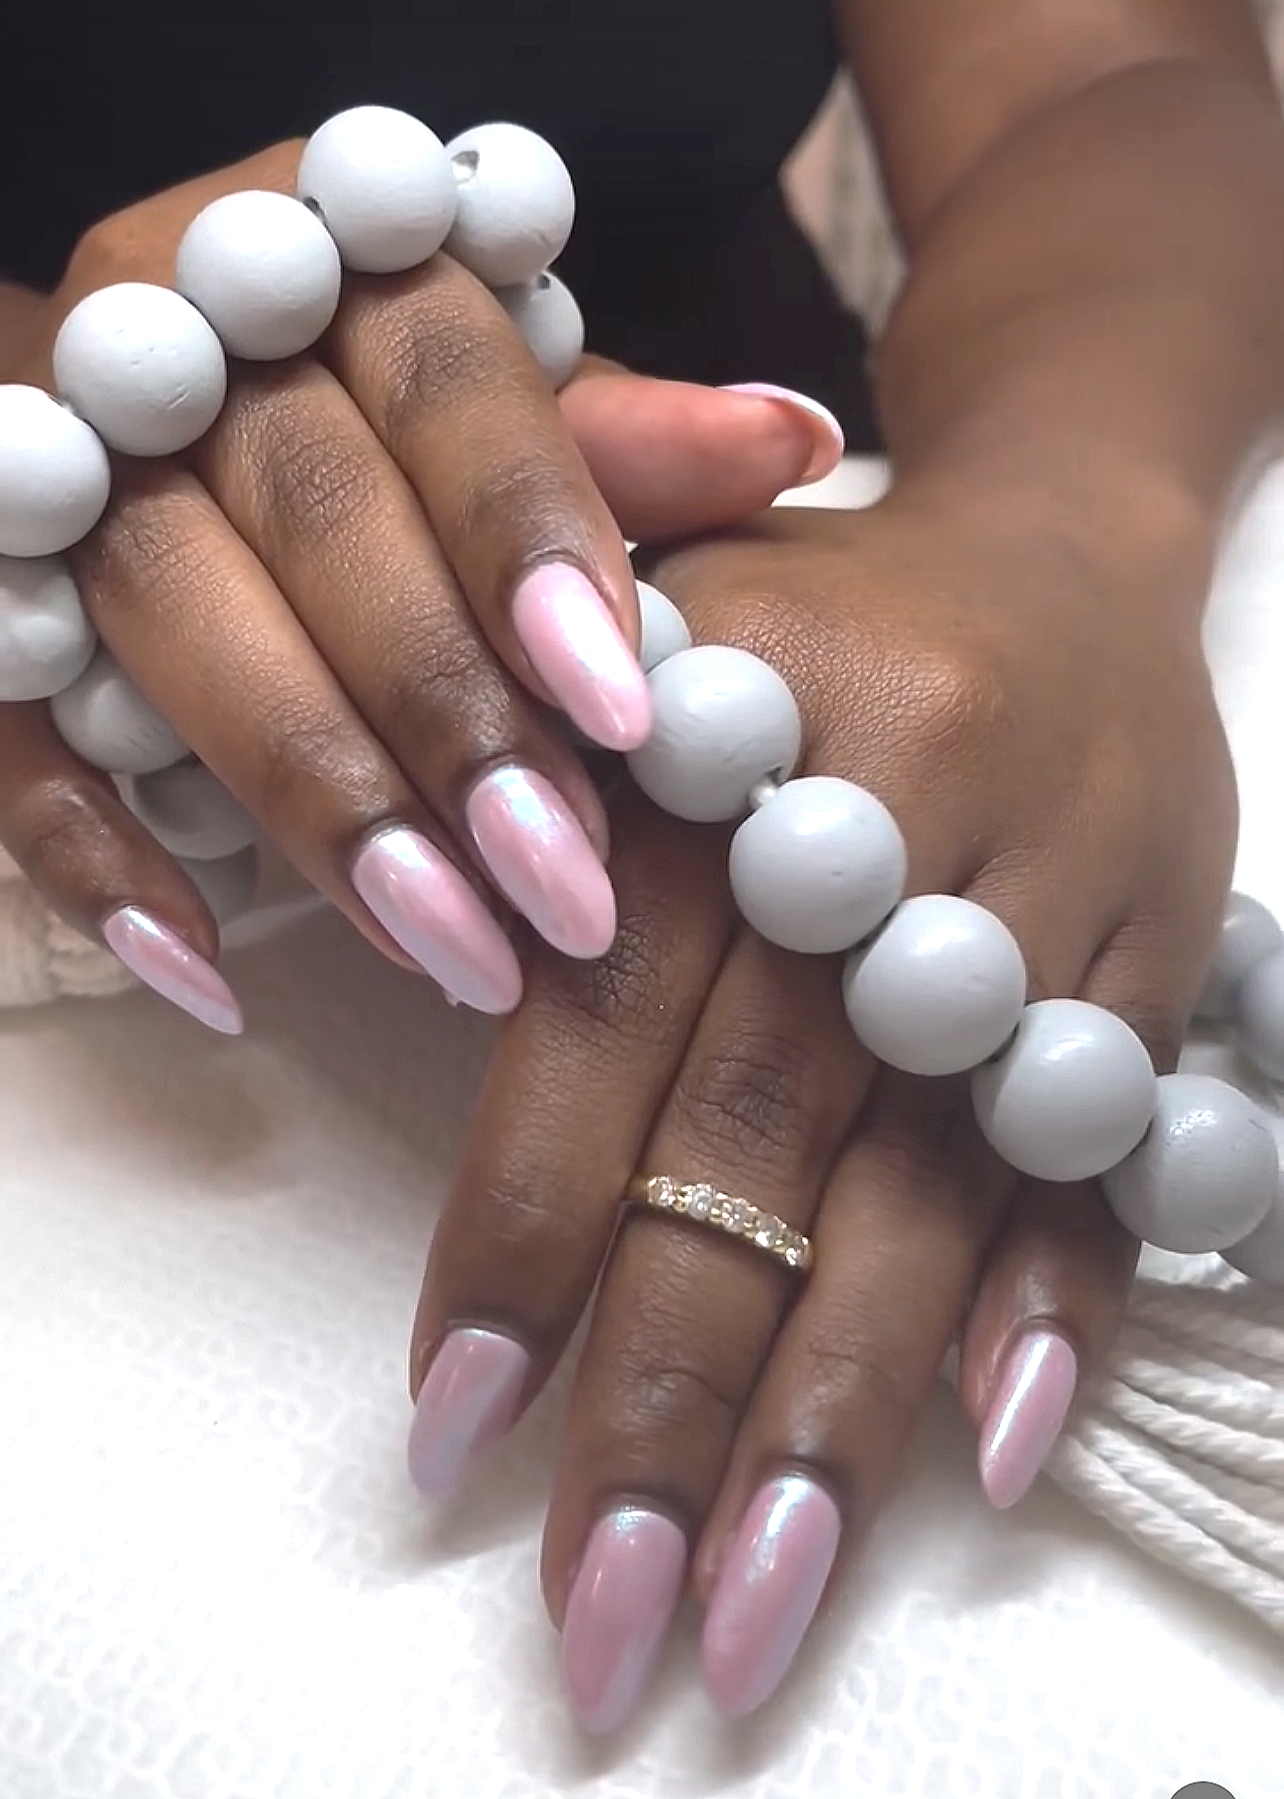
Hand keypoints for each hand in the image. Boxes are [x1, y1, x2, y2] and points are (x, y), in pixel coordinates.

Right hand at [0, 143, 839, 1027]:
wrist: (146, 397)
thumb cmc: (368, 422)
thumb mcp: (496, 413)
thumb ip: (616, 439)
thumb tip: (792, 438)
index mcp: (330, 256)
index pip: (442, 380)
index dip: (531, 537)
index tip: (624, 709)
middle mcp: (177, 336)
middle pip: (312, 514)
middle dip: (445, 714)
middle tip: (563, 885)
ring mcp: (56, 469)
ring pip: (172, 619)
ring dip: (318, 798)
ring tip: (454, 949)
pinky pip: (14, 733)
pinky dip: (100, 859)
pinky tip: (215, 974)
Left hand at [405, 486, 1235, 1725]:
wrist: (1058, 532)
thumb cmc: (803, 609)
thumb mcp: (645, 625)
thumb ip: (529, 784)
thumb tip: (435, 997)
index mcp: (724, 732)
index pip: (597, 1019)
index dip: (523, 1232)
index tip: (456, 1431)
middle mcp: (887, 818)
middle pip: (761, 1144)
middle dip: (675, 1393)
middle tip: (607, 1614)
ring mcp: (1047, 896)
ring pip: (930, 1186)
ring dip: (841, 1411)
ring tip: (757, 1604)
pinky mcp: (1162, 954)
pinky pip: (1107, 1152)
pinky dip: (1054, 1306)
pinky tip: (988, 1455)